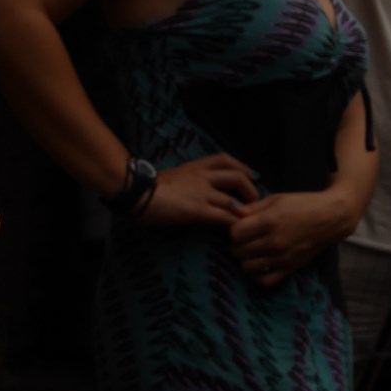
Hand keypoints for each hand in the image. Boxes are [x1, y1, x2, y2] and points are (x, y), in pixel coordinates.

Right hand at [137, 152, 258, 226]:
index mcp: (194, 166)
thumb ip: (185, 179)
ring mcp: (202, 193)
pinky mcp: (198, 210)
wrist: (136, 191)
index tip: (251, 175)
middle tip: (255, 200)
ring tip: (249, 220)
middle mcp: (202, 176)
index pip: (225, 159)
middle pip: (237, 176)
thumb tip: (190, 186)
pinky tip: (236, 230)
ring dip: (245, 210)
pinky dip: (233, 223)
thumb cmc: (147, 186)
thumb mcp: (171, 176)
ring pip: (234, 199)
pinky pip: (223, 216)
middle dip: (250, 189)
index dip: (242, 166)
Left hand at [228, 190, 349, 286]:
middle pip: (238, 250)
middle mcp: (275, 241)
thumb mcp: (276, 199)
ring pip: (246, 267)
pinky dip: (257, 275)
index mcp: (270, 221)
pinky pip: (264, 281)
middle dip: (238, 244)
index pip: (235, 233)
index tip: (241, 226)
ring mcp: (282, 257)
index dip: (234, 229)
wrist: (331, 218)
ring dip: (245, 259)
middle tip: (245, 238)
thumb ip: (252, 207)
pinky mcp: (290, 268)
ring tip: (252, 250)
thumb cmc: (303, 204)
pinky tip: (259, 264)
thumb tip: (231, 211)